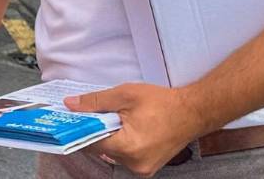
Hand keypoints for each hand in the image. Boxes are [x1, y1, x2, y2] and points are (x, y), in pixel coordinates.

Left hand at [64, 84, 208, 176]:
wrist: (193, 112)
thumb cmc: (163, 103)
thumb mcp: (125, 95)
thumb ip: (96, 102)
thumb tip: (71, 105)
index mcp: (128, 147)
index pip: (91, 142)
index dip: (81, 128)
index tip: (72, 119)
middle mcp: (134, 163)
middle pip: (101, 149)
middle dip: (96, 131)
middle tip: (95, 114)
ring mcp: (142, 169)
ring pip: (112, 153)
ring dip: (109, 137)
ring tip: (115, 120)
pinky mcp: (147, 167)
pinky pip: (124, 156)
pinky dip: (120, 143)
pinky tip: (125, 128)